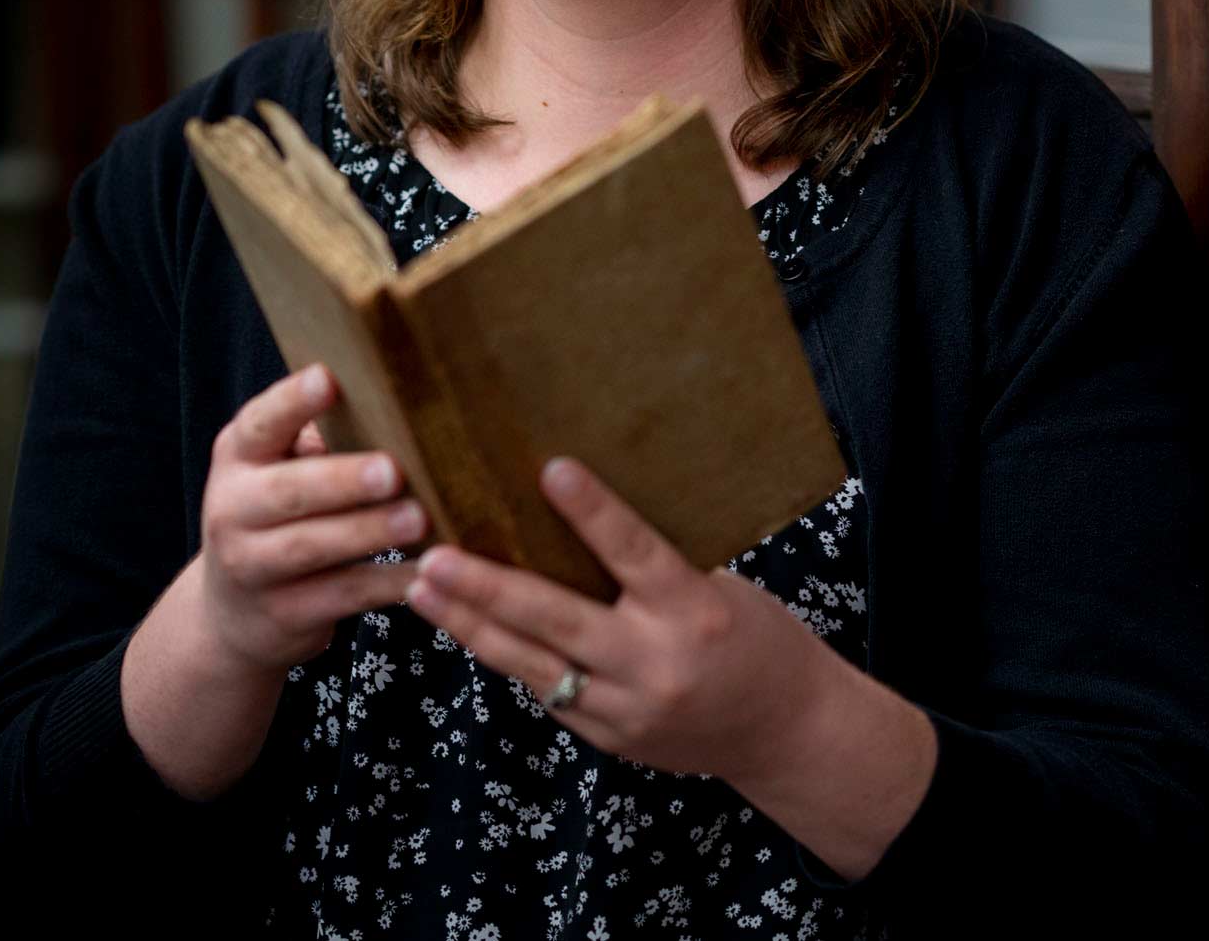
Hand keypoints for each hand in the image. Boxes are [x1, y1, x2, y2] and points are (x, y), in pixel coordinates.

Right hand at [191, 363, 427, 673]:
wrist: (233, 613)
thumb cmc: (279, 516)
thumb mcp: (280, 470)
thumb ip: (323, 440)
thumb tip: (402, 402)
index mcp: (239, 458)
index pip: (260, 424)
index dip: (292, 402)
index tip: (328, 378)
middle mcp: (232, 509)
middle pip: (288, 491)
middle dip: (342, 480)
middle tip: (393, 470)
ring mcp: (251, 567)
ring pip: (311, 546)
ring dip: (368, 532)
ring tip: (418, 519)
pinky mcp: (282, 613)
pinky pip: (340, 595)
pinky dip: (384, 583)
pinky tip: (423, 573)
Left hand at [401, 457, 840, 785]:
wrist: (787, 731)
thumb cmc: (756, 639)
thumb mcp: (719, 590)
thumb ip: (654, 573)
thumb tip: (578, 527)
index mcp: (696, 611)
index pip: (635, 552)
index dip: (592, 511)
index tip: (550, 469)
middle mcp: (656, 663)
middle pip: (556, 619)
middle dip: (485, 587)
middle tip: (433, 556)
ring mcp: (628, 709)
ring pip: (532, 664)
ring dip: (471, 625)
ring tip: (422, 590)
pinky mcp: (610, 738)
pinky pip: (548, 693)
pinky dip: (509, 657)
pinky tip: (469, 627)